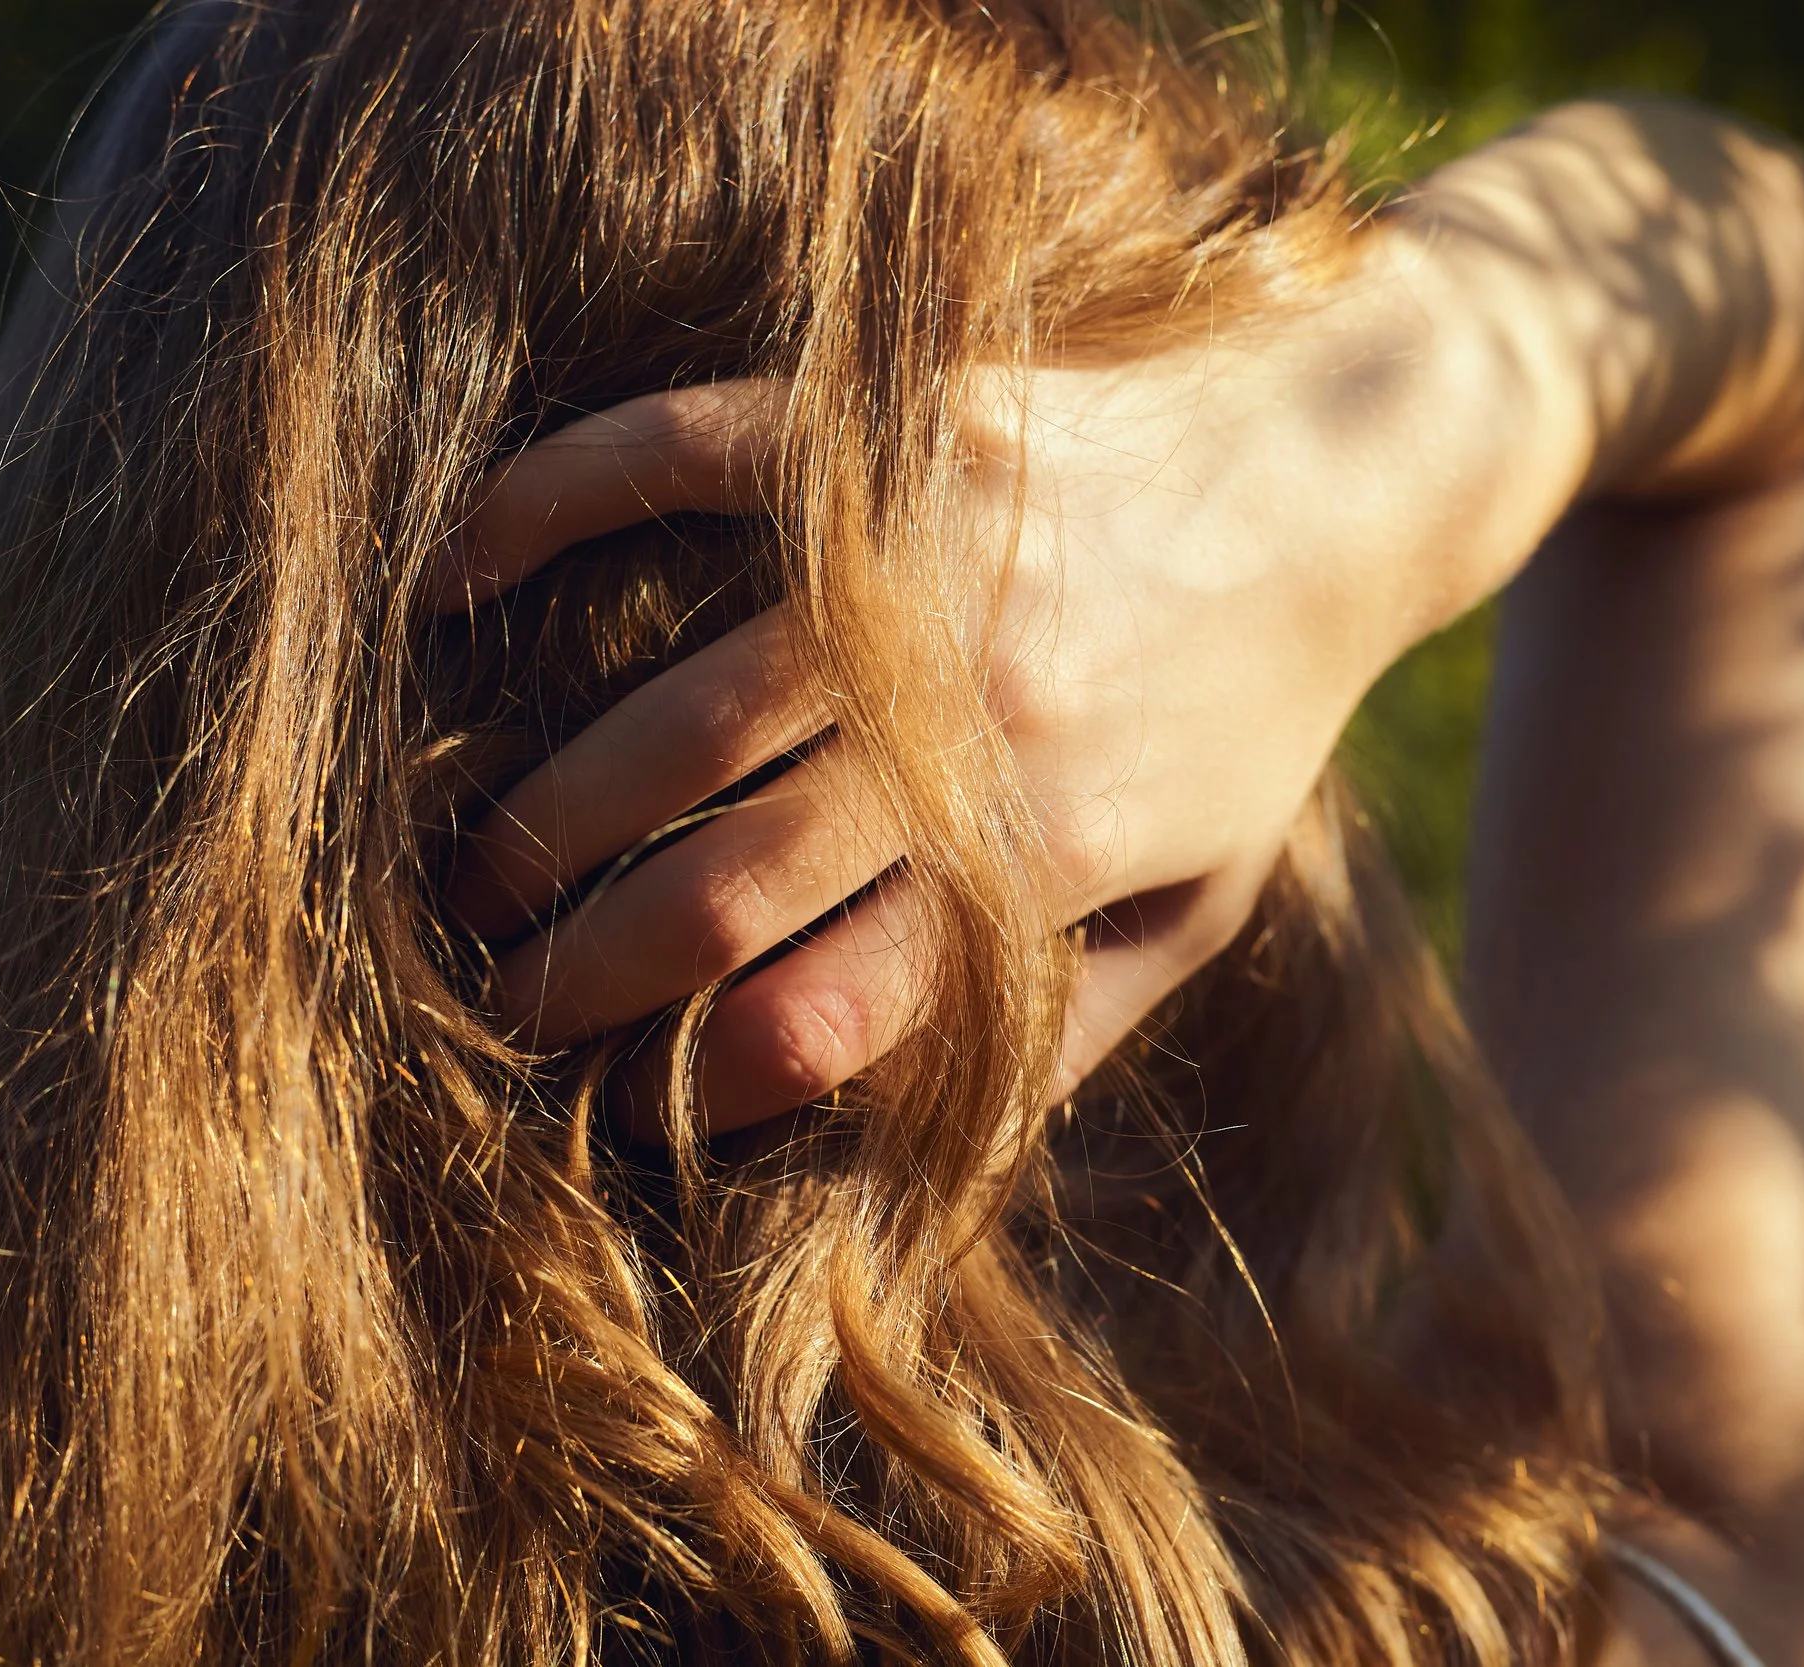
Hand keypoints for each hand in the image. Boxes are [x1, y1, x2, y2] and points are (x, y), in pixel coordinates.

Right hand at [438, 97, 1803, 1140]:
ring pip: (680, 715)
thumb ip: (1064, 1028)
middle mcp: (980, 720)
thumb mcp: (1204, 902)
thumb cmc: (1254, 715)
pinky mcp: (893, 425)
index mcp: (1050, 852)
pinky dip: (552, 508)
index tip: (611, 1095)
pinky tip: (463, 576)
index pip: (832, 1011)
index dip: (696, 1074)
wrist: (1340, 475)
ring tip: (473, 863)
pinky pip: (682, 461)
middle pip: (725, 885)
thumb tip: (910, 1149)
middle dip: (579, 965)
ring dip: (547, 808)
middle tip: (496, 985)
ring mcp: (928, 565)